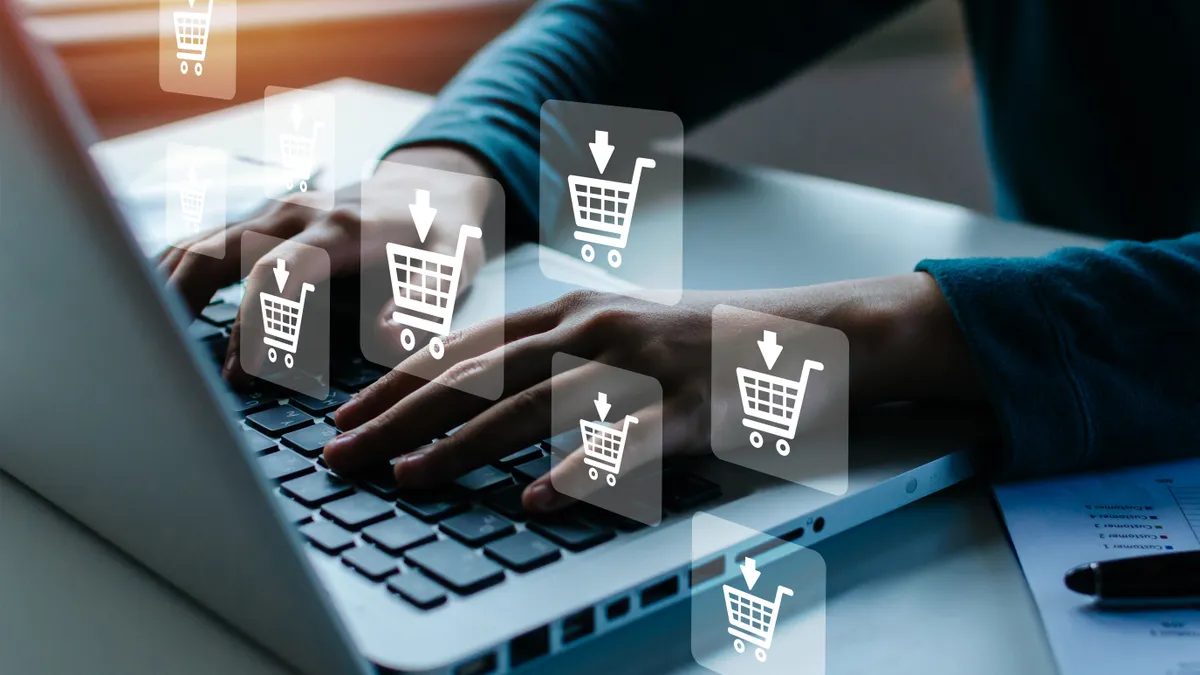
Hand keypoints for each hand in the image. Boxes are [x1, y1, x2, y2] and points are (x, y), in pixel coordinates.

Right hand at [156, 146, 494, 380]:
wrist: (434, 184)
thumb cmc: (443, 234)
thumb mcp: (453, 268)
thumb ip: (424, 304)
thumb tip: (389, 341)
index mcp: (339, 230)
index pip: (277, 273)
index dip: (255, 322)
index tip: (241, 372)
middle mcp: (294, 215)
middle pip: (216, 252)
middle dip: (184, 305)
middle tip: (164, 362)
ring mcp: (272, 214)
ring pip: (199, 244)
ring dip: (169, 291)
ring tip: (147, 345)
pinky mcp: (262, 221)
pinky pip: (205, 243)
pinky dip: (175, 274)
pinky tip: (160, 311)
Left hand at [324, 274, 981, 512]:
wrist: (811, 331)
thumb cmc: (701, 341)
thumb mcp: (613, 331)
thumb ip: (546, 357)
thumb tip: (467, 395)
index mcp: (570, 310)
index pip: (465, 349)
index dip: (397, 385)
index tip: (343, 420)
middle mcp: (595, 327)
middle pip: (481, 375)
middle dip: (401, 418)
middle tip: (342, 458)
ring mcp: (643, 364)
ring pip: (537, 404)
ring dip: (465, 444)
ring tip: (411, 480)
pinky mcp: (691, 407)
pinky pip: (627, 442)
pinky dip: (581, 471)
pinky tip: (539, 499)